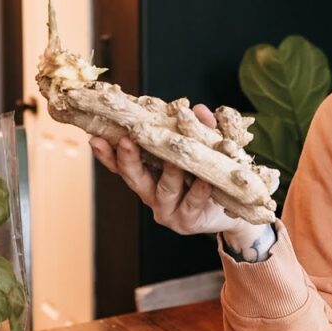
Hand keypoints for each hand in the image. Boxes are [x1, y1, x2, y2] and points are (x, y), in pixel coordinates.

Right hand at [89, 104, 258, 239]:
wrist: (236, 205)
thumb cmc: (213, 173)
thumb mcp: (206, 147)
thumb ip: (201, 130)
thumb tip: (198, 109)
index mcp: (150, 175)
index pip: (122, 164)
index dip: (108, 153)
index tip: (95, 137)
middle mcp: (153, 194)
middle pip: (134, 177)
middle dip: (128, 159)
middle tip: (126, 141)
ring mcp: (168, 210)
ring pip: (165, 190)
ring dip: (169, 173)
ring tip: (174, 160)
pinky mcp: (187, 221)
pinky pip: (192, 204)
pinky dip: (198, 192)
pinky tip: (203, 181)